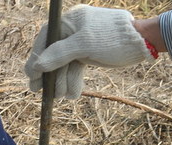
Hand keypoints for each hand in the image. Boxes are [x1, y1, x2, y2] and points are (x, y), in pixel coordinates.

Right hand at [24, 5, 153, 98]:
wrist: (141, 42)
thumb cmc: (114, 37)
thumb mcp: (85, 44)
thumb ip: (60, 54)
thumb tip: (38, 65)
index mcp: (69, 21)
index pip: (46, 39)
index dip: (37, 57)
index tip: (31, 75)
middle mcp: (72, 31)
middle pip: (53, 54)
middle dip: (48, 74)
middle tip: (38, 91)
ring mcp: (80, 43)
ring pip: (64, 65)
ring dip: (61, 81)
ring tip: (61, 96)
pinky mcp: (88, 54)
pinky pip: (75, 68)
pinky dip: (73, 80)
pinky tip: (72, 94)